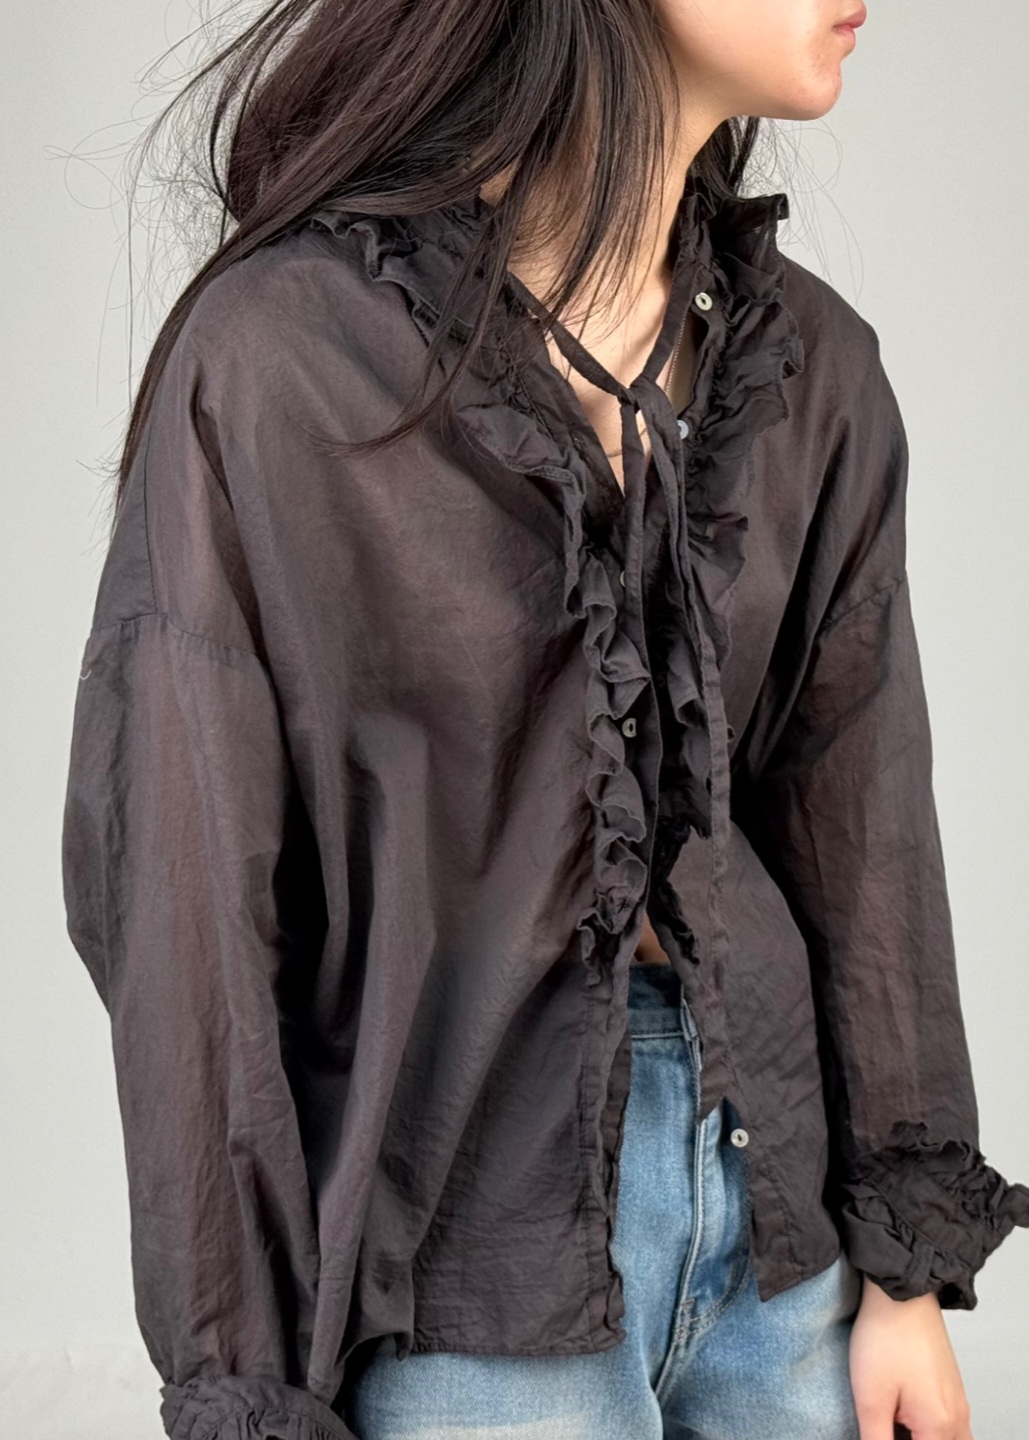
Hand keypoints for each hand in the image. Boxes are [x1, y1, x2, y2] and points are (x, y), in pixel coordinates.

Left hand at [849, 1274, 973, 1438]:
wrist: (903, 1291)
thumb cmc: (886, 1336)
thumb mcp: (871, 1398)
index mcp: (940, 1427)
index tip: (878, 1430)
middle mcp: (957, 1417)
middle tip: (883, 1424)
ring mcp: (957, 1401)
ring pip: (946, 1439)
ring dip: (919, 1436)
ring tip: (889, 1420)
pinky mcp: (951, 1385)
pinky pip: (947, 1423)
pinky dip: (926, 1427)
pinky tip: (899, 1411)